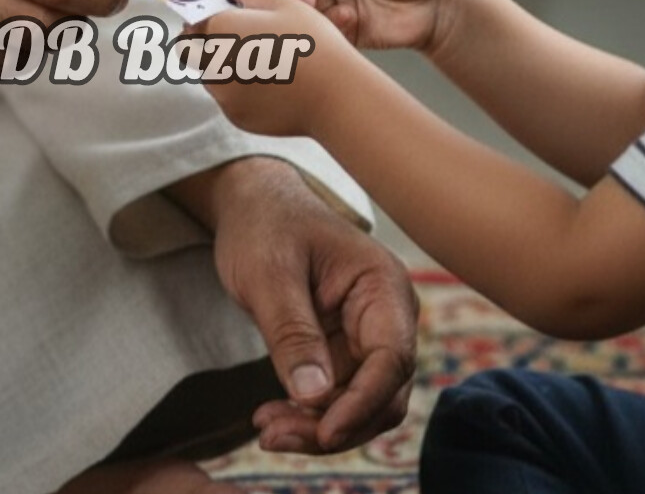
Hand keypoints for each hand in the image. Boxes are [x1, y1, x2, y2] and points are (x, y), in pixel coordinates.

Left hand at [174, 158, 417, 454]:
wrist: (253, 208)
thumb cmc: (266, 225)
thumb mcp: (269, 272)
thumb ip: (292, 332)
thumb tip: (314, 397)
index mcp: (383, 284)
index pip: (391, 358)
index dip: (363, 403)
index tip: (324, 432)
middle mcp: (386, 316)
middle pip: (382, 393)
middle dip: (336, 425)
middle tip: (274, 435)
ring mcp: (366, 339)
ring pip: (361, 406)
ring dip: (318, 428)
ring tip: (267, 429)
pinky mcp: (343, 354)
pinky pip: (337, 401)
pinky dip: (309, 417)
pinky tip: (272, 417)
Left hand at [192, 0, 351, 137]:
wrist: (335, 95)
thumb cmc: (311, 43)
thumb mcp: (283, 4)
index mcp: (221, 30)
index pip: (194, 21)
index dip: (207, 16)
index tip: (224, 14)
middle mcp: (213, 65)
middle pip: (191, 52)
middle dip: (205, 44)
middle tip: (235, 38)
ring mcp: (224, 96)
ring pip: (210, 77)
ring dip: (223, 67)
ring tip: (260, 60)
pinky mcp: (237, 118)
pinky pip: (229, 100)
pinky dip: (240, 91)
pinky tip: (269, 83)